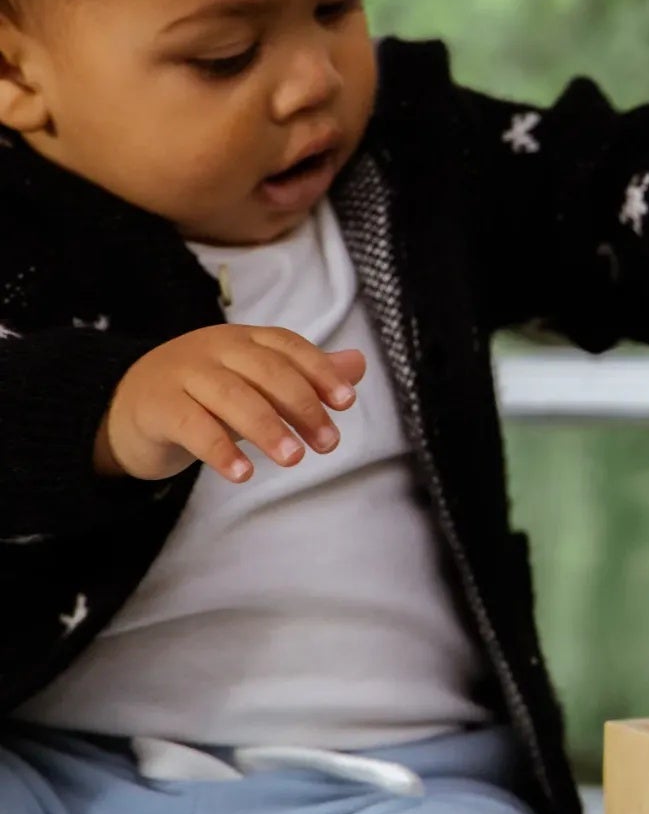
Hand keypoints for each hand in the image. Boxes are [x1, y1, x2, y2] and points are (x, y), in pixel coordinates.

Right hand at [96, 326, 365, 483]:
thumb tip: (358, 364)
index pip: (287, 346)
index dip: (319, 370)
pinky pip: (192, 426)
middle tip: (328, 443)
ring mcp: (182, 374)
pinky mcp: (157, 406)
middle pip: (264, 369)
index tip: (346, 402)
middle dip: (301, 404)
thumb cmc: (203, 395)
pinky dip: (220, 450)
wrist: (125, 406)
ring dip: (267, 427)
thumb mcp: (255, 384)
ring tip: (294, 459)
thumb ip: (304, 375)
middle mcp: (214, 349)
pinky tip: (242, 474)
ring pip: (231, 395)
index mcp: (242, 339)